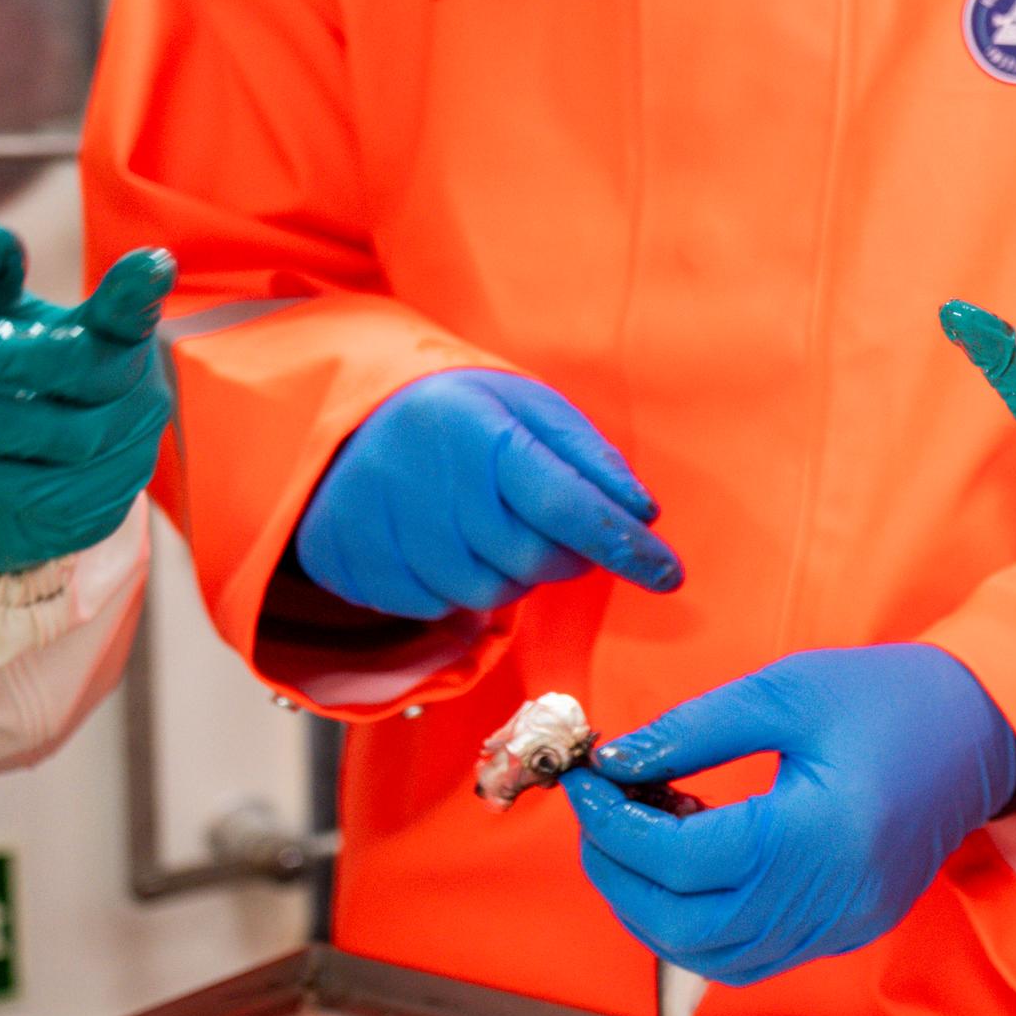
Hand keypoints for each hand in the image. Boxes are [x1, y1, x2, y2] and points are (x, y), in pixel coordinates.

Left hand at [0, 228, 175, 575]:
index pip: (134, 313)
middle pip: (75, 368)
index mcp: (122, 338)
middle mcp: (139, 395)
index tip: (149, 261)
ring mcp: (123, 458)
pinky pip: (14, 486)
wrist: (30, 477)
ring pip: (37, 434)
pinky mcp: (91, 510)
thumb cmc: (15, 379)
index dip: (140, 292)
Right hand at [292, 369, 681, 620]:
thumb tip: (643, 512)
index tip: (669, 574)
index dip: (625, 545)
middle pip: (533, 559)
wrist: (347, 422)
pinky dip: (459, 588)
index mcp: (482, 432)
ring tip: (495, 529)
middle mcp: (431, 481)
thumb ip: (591, 458)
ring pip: (488, 592)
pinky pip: (437, 607)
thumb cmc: (461, 414)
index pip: (568, 503)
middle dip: (565, 557)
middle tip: (558, 529)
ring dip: (513, 575)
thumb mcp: (531, 408)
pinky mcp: (359, 565)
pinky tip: (450, 547)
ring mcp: (386, 527)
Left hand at [565, 645, 1015, 982]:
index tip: (584, 781)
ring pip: (712, 956)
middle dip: (618, 877)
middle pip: (684, 928)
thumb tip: (613, 764)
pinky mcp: (846, 931)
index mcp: (816, 833)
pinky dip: (701, 924)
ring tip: (639, 840)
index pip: (681, 858)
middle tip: (597, 817)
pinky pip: (751, 954)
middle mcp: (829, 897)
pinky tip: (693, 867)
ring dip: (654, 910)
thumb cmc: (890, 699)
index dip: (613, 824)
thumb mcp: (786, 691)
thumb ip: (692, 730)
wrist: (982, 731)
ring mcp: (840, 925)